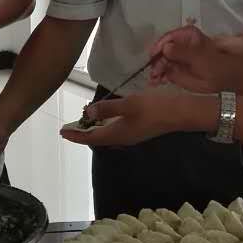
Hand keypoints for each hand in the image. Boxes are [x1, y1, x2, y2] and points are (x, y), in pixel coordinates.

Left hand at [61, 93, 214, 147]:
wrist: (180, 114)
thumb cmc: (154, 108)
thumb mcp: (128, 104)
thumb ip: (107, 108)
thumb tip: (88, 112)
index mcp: (117, 134)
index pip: (90, 137)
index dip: (75, 135)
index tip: (62, 132)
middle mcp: (122, 138)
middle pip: (97, 138)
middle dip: (82, 133)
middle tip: (70, 127)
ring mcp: (131, 135)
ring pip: (107, 134)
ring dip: (94, 129)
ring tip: (84, 121)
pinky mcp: (138, 130)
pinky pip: (115, 130)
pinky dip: (105, 125)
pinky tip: (106, 116)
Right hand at [148, 25, 242, 91]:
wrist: (227, 80)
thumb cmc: (216, 67)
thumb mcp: (199, 59)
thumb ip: (182, 53)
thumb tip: (166, 48)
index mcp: (187, 35)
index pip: (167, 38)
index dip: (159, 48)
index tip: (153, 58)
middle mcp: (180, 43)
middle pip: (163, 50)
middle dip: (157, 62)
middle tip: (154, 74)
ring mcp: (178, 55)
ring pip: (162, 60)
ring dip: (157, 70)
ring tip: (155, 81)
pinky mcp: (177, 67)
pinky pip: (166, 69)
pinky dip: (161, 75)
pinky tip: (158, 81)